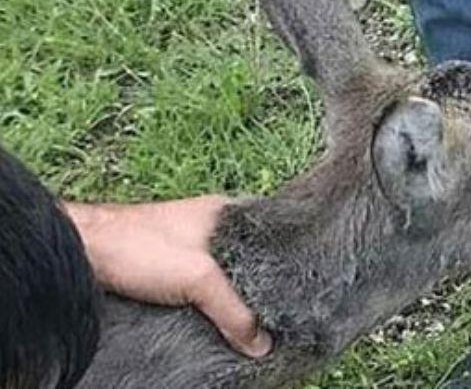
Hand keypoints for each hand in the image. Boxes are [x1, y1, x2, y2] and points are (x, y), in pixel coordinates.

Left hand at [66, 196, 271, 357]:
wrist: (83, 252)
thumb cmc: (138, 246)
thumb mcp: (198, 279)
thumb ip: (234, 311)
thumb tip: (261, 344)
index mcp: (226, 212)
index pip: (272, 234)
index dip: (287, 262)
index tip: (300, 290)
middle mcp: (211, 226)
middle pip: (250, 260)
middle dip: (261, 287)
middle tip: (276, 317)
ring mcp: (189, 245)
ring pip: (224, 277)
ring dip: (231, 299)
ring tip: (249, 325)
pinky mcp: (169, 266)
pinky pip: (201, 288)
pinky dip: (209, 304)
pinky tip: (215, 322)